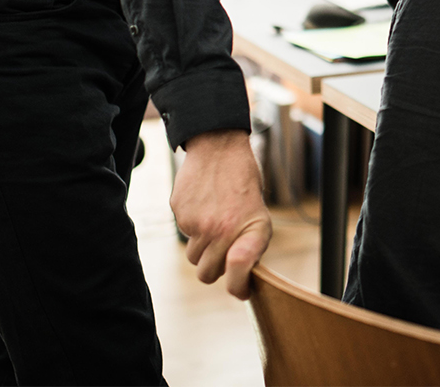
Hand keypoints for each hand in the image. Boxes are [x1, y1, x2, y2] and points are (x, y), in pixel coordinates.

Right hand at [170, 129, 272, 299]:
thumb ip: (250, 249)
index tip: (240, 289)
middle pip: (207, 274)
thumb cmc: (243, 187)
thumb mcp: (259, 216)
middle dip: (215, 267)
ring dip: (202, 247)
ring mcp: (198, 223)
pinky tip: (203, 206)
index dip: (238, 286)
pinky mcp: (180, 214)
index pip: (239, 272)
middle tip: (224, 249)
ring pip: (193, 257)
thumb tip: (239, 281)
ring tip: (214, 222)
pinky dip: (192, 227)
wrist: (220, 150)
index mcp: (249, 231)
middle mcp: (222, 230)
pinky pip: (184, 234)